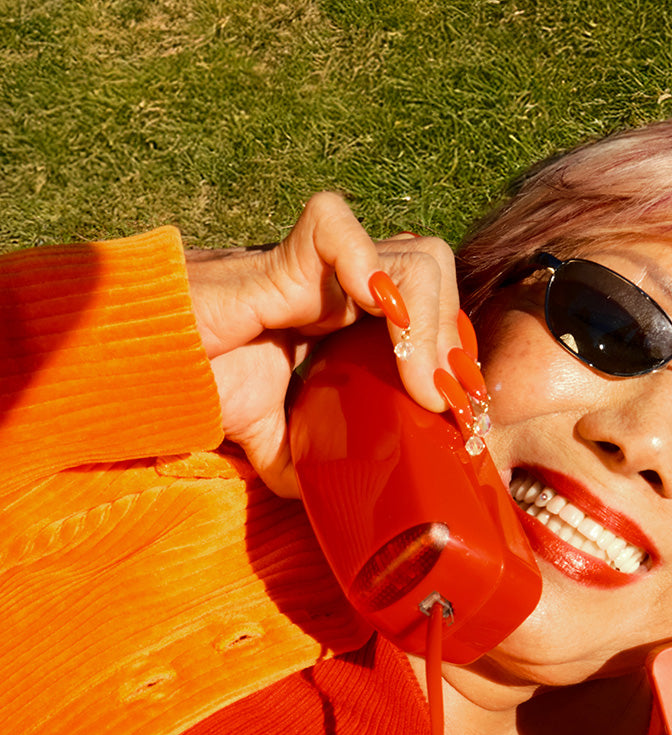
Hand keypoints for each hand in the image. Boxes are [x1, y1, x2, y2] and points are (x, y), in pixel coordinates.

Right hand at [185, 192, 463, 495]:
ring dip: (429, 320)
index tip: (458, 413)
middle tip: (443, 399)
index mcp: (349, 319)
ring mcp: (318, 269)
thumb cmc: (201, 383)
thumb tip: (336, 501)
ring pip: (411, 256)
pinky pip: (334, 227)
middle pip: (435, 279)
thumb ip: (306, 459)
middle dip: (451, 337)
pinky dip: (365, 261)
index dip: (452, 353)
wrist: (144, 369)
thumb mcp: (270, 435)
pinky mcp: (280, 257)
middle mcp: (344, 287)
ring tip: (418, 378)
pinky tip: (378, 308)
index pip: (431, 314)